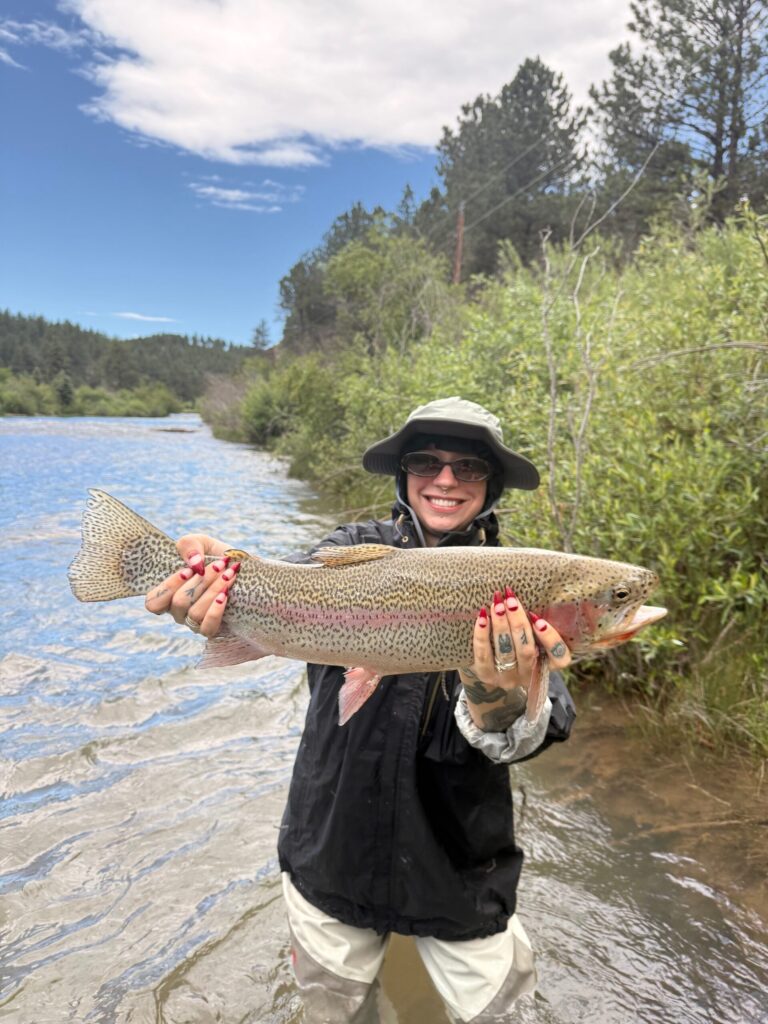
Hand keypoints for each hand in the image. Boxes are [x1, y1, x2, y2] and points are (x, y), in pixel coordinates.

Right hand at [144, 534, 237, 636]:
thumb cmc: (218, 557)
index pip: (153, 602)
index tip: (188, 570)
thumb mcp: (202, 543)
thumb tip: (194, 564)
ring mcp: (194, 623)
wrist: (243, 571)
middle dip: (201, 581)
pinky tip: (225, 595)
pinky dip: (216, 611)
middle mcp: (178, 611)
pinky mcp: (211, 629)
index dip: (167, 588)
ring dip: (213, 591)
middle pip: (179, 603)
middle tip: (220, 565)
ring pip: (194, 614)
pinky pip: (207, 628)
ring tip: (230, 574)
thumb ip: (189, 545)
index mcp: (170, 592)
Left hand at [458, 587, 570, 730]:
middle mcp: (528, 674)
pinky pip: (483, 655)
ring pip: (505, 651)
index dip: (550, 639)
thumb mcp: (534, 638)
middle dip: (518, 623)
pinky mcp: (486, 675)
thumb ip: (537, 623)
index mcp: (546, 665)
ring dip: (500, 624)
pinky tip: (482, 616)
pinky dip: (482, 634)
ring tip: (496, 603)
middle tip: (511, 600)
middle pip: (526, 650)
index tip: (539, 619)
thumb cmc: (518, 643)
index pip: (559, 658)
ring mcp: (506, 677)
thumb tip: (536, 592)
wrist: (491, 665)